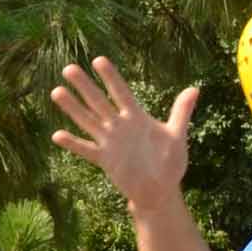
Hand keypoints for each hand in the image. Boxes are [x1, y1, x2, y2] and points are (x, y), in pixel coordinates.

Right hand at [49, 57, 196, 209]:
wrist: (160, 190)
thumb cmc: (170, 161)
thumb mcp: (176, 135)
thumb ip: (181, 112)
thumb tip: (195, 88)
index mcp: (137, 118)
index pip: (122, 93)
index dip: (111, 77)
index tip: (98, 60)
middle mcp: (120, 126)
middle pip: (99, 102)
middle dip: (85, 86)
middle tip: (68, 68)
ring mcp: (110, 142)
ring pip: (88, 121)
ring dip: (73, 108)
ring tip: (56, 92)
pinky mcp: (105, 160)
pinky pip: (86, 150)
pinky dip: (73, 144)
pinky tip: (56, 135)